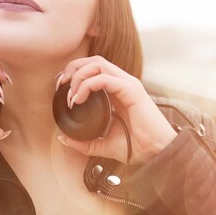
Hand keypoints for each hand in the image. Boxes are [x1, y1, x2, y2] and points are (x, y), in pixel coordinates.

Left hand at [55, 56, 177, 163]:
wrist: (155, 153)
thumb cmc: (135, 146)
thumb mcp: (102, 144)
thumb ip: (83, 141)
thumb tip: (62, 138)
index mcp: (116, 90)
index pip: (93, 69)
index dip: (73, 73)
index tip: (60, 88)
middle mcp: (122, 83)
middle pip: (93, 60)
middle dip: (72, 68)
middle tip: (60, 85)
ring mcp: (128, 84)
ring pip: (98, 64)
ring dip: (78, 75)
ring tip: (70, 95)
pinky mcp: (132, 89)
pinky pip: (105, 78)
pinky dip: (87, 85)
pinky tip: (79, 99)